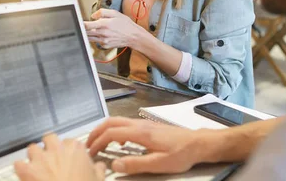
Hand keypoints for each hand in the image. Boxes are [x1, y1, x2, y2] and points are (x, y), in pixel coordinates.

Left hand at [14, 134, 104, 180]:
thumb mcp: (98, 179)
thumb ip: (98, 169)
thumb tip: (99, 166)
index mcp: (75, 149)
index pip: (70, 142)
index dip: (68, 151)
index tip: (68, 158)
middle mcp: (57, 149)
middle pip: (49, 138)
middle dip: (48, 146)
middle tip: (51, 158)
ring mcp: (40, 158)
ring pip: (32, 148)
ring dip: (34, 156)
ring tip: (37, 166)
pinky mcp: (27, 170)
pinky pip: (18, 164)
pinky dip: (21, 169)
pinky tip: (24, 175)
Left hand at [84, 9, 144, 49]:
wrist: (133, 36)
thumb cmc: (125, 24)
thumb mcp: (115, 13)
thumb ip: (102, 12)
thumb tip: (92, 16)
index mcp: (104, 24)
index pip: (86, 25)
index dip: (80, 24)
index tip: (76, 22)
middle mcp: (102, 33)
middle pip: (86, 32)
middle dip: (82, 29)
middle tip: (79, 25)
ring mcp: (103, 41)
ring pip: (89, 38)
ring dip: (87, 34)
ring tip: (89, 29)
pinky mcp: (105, 46)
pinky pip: (96, 41)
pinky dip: (96, 38)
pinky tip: (100, 34)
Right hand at [87, 117, 213, 174]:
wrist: (198, 143)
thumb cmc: (180, 155)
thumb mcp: (158, 164)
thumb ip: (135, 164)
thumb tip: (114, 164)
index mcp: (140, 133)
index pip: (111, 133)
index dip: (98, 142)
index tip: (90, 154)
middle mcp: (139, 124)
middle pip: (111, 122)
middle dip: (96, 132)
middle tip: (87, 146)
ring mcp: (144, 123)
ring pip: (117, 121)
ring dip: (104, 130)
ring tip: (98, 144)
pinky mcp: (148, 126)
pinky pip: (125, 124)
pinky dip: (115, 130)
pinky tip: (119, 143)